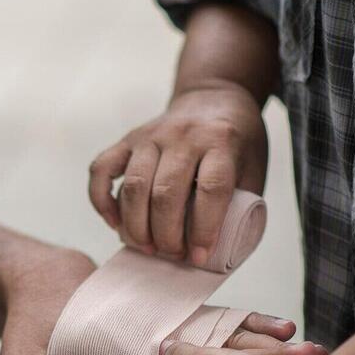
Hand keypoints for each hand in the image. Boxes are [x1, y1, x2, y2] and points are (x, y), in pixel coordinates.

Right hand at [88, 81, 267, 265]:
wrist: (213, 98)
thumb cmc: (236, 142)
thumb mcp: (252, 167)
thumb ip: (238, 204)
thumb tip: (217, 253)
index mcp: (222, 141)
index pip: (211, 189)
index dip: (204, 229)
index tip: (199, 256)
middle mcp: (183, 135)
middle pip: (166, 192)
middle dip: (166, 234)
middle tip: (172, 254)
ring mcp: (150, 135)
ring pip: (134, 186)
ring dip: (136, 226)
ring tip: (146, 247)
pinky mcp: (127, 139)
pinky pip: (101, 170)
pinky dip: (102, 201)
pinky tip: (114, 223)